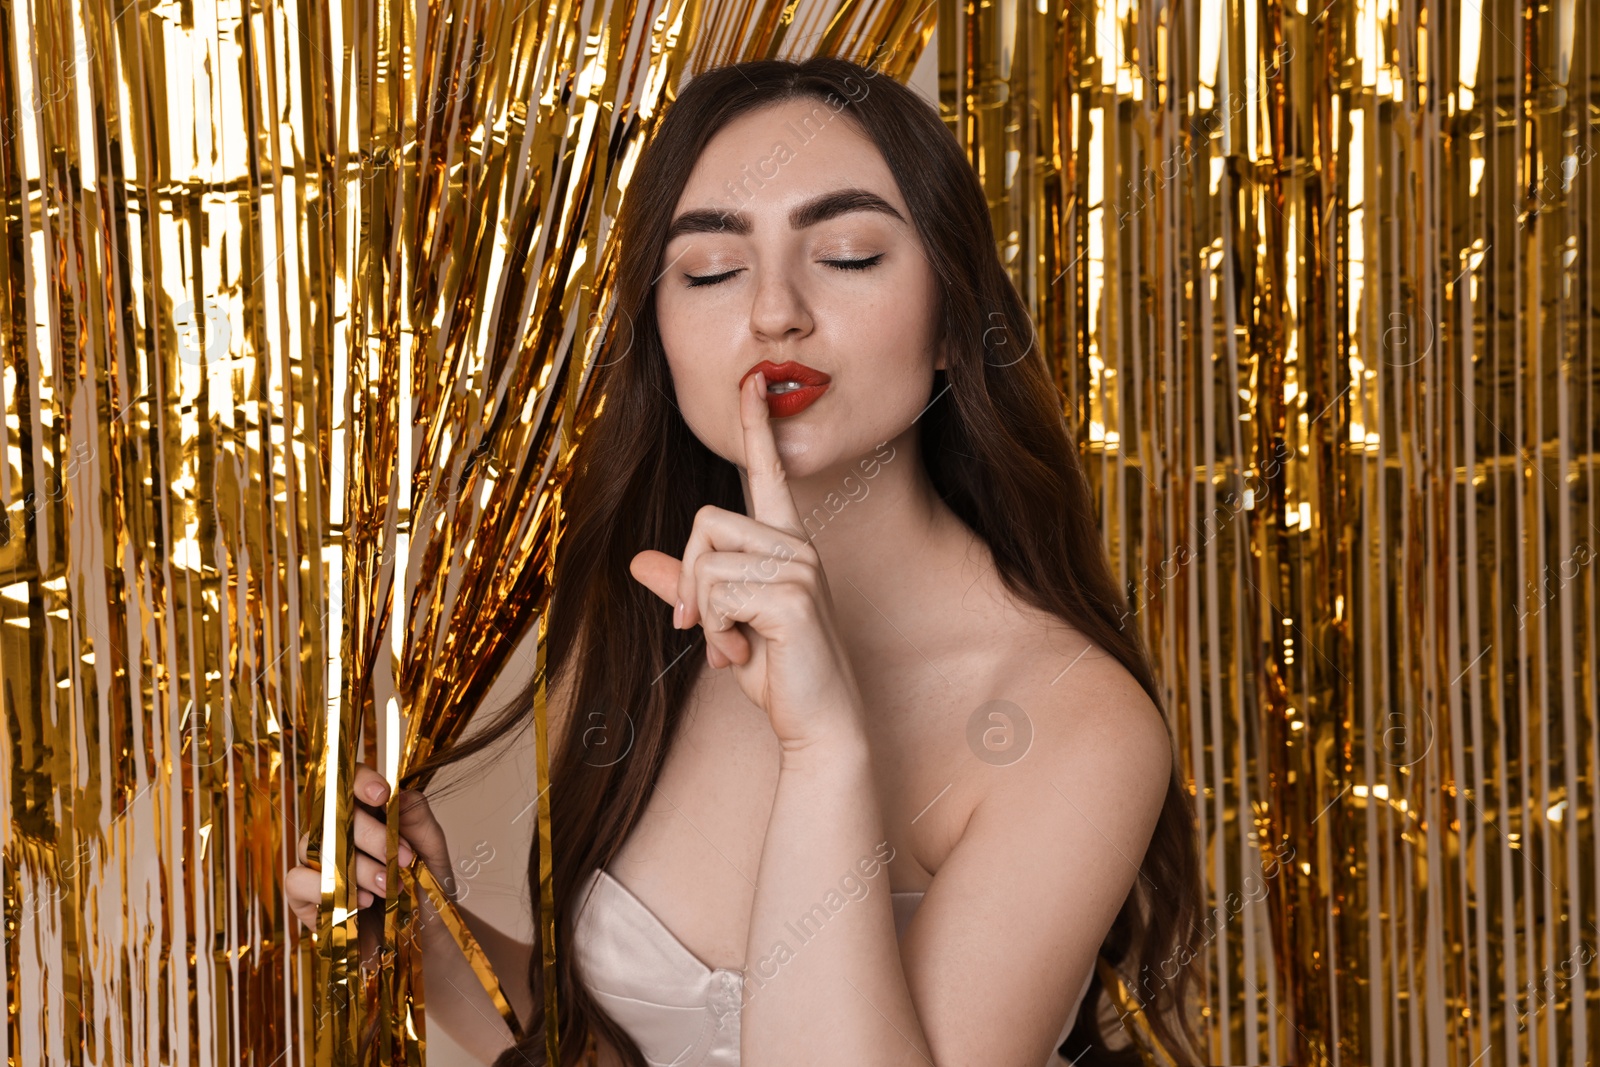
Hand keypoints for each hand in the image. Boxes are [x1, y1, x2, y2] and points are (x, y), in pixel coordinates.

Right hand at [285, 762, 454, 932]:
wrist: (423, 937)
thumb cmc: (425, 889)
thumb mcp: (431, 852)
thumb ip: (418, 820)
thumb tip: (400, 793)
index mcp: (366, 815)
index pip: (349, 783)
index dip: (359, 781)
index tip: (382, 794)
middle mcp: (335, 834)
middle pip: (333, 814)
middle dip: (371, 835)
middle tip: (402, 859)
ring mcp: (316, 863)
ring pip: (315, 846)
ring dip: (357, 866)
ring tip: (389, 886)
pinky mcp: (303, 896)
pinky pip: (297, 880)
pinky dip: (327, 888)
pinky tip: (360, 902)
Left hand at [628, 369, 865, 750]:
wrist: (818, 722)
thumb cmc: (778, 671)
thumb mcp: (723, 625)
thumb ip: (688, 589)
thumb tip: (637, 563)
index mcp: (784, 543)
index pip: (767, 474)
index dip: (756, 427)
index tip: (752, 380)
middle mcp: (796, 544)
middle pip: (704, 521)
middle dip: (688, 577)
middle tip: (702, 627)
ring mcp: (799, 566)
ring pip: (706, 559)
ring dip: (704, 612)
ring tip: (734, 645)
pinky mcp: (792, 595)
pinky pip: (718, 593)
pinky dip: (716, 630)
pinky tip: (743, 653)